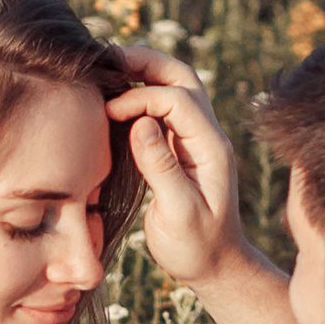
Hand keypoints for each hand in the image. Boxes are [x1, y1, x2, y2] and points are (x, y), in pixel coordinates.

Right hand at [106, 45, 247, 287]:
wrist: (215, 266)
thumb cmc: (197, 247)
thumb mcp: (179, 214)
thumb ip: (162, 168)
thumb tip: (141, 123)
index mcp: (210, 147)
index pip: (177, 99)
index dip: (142, 97)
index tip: (110, 113)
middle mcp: (206, 135)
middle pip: (182, 77)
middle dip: (146, 62)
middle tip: (108, 57)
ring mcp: (195, 139)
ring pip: (174, 87)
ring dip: (143, 73)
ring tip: (108, 70)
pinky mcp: (181, 148)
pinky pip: (164, 109)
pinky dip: (140, 95)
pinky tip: (115, 98)